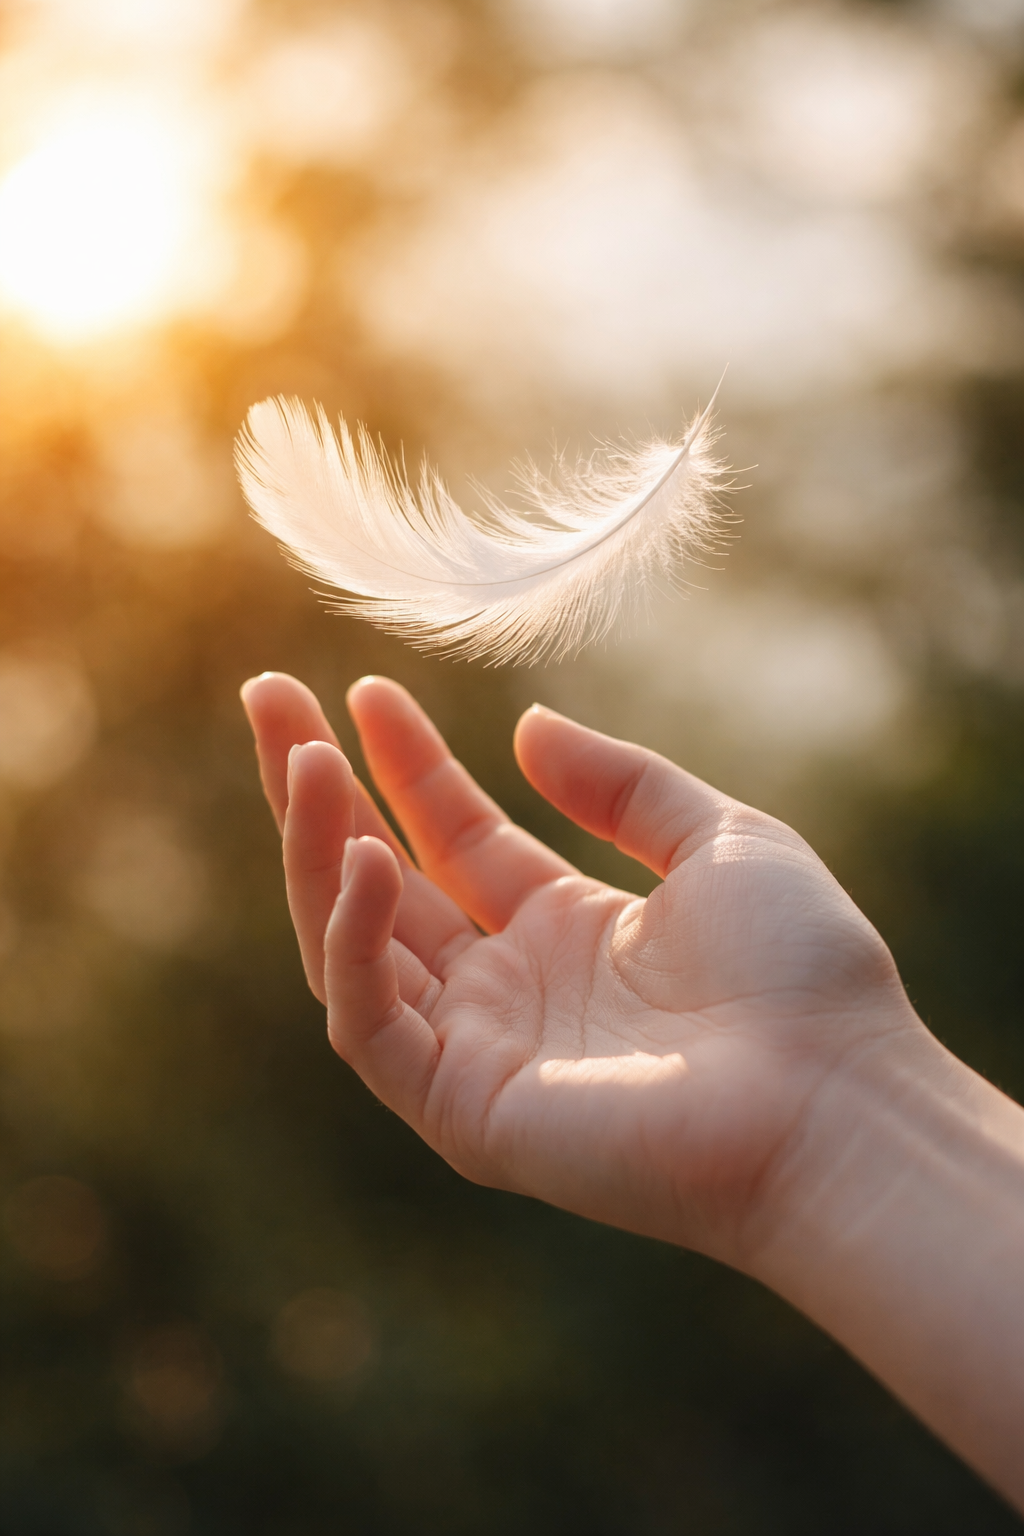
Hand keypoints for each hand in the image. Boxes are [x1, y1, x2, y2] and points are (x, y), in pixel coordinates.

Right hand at [240, 672, 920, 1268]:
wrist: (835, 1098)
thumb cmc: (799, 974)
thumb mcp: (721, 839)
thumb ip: (621, 785)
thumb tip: (526, 726)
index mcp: (564, 928)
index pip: (451, 836)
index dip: (404, 763)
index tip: (362, 691)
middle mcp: (508, 986)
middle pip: (380, 880)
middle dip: (318, 793)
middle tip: (268, 700)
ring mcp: (478, 1049)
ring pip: (353, 945)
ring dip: (317, 852)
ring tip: (304, 759)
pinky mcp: (463, 1108)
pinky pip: (371, 1024)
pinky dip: (354, 943)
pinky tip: (365, 859)